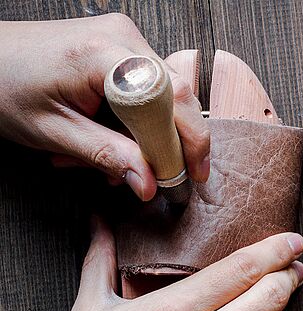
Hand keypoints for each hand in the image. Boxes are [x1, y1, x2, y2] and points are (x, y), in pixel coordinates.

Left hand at [0, 14, 208, 200]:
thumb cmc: (6, 87)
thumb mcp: (54, 132)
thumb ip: (106, 156)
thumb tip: (149, 184)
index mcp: (102, 54)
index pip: (168, 102)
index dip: (184, 144)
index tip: (186, 179)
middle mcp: (122, 36)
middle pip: (178, 96)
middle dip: (174, 144)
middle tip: (168, 180)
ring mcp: (125, 37)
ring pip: (167, 97)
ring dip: (152, 136)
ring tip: (117, 160)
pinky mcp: (124, 45)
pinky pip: (151, 90)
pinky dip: (140, 122)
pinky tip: (112, 139)